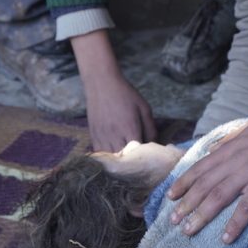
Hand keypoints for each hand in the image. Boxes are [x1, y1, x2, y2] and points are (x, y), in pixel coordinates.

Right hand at [71, 29, 155, 151]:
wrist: (102, 84)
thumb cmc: (126, 95)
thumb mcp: (144, 108)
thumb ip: (151, 129)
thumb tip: (154, 145)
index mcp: (130, 128)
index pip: (138, 153)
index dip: (144, 159)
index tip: (148, 159)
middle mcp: (115, 135)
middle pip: (124, 160)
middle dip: (132, 163)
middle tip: (139, 163)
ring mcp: (102, 136)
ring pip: (111, 160)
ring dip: (119, 163)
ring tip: (126, 163)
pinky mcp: (93, 136)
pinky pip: (100, 155)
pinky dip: (107, 159)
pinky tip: (114, 157)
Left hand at [167, 115, 247, 242]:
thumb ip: (231, 140)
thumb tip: (214, 148)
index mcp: (230, 148)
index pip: (200, 167)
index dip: (183, 182)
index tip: (170, 196)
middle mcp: (234, 161)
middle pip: (204, 185)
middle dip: (186, 203)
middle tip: (173, 220)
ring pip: (218, 197)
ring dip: (201, 215)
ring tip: (188, 230)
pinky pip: (247, 207)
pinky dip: (235, 223)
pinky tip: (226, 238)